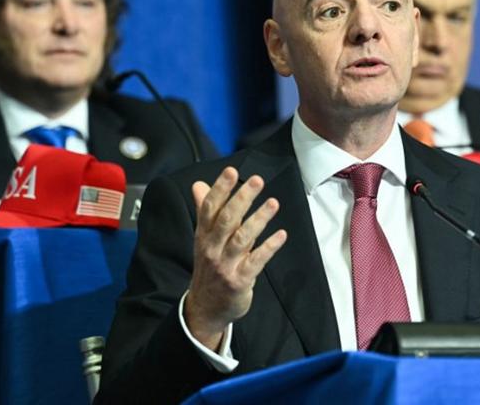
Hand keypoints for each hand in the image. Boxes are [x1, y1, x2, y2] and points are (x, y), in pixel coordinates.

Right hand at [184, 167, 286, 350]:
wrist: (205, 308)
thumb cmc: (209, 266)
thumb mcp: (203, 239)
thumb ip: (204, 210)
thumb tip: (198, 184)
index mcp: (203, 235)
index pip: (209, 208)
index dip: (220, 189)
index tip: (230, 171)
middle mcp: (212, 248)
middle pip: (226, 220)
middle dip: (242, 199)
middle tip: (257, 180)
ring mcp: (225, 265)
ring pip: (242, 239)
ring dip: (258, 219)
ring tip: (273, 203)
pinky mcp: (239, 281)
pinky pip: (255, 262)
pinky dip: (268, 247)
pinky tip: (281, 234)